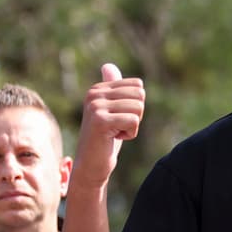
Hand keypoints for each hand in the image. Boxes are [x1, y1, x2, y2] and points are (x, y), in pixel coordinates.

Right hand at [71, 63, 144, 189]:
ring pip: (138, 109)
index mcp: (98, 88)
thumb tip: (108, 65)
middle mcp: (94, 94)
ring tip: (114, 133)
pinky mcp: (100, 121)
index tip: (119, 119)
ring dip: (132, 126)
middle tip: (118, 127)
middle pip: (140, 95)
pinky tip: (113, 139)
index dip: (136, 107)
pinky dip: (130, 134)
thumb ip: (114, 90)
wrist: (91, 165)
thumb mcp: (112, 111)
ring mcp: (95, 106)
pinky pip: (134, 122)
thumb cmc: (105, 139)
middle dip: (136, 115)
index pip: (138, 86)